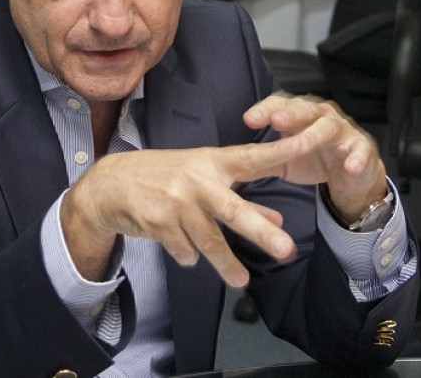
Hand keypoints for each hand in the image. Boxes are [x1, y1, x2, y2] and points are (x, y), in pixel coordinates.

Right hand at [62, 141, 298, 288]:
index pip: (253, 156)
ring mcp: (176, 202)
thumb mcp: (200, 178)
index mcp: (211, 162)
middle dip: (260, 231)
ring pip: (208, 240)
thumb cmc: (162, 176)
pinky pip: (184, 250)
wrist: (110, 185)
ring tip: (240, 281)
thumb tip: (278, 221)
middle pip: (233, 209)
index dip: (282, 149)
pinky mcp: (158, 223)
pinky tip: (182, 248)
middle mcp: (196, 180)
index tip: (310, 140)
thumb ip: (241, 198)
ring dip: (225, 263)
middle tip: (285, 249)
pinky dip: (187, 255)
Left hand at [243, 93, 387, 222]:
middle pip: (304, 109)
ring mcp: (343, 130)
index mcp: (299, 115)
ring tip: (302, 144)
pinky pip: (360, 150)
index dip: (265, 109)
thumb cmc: (314, 159)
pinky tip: (349, 166)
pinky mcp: (362, 148)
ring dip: (315, 135)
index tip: (248, 120)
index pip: (280, 105)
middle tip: (275, 121)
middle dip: (289, 114)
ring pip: (329, 127)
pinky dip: (356, 158)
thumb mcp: (284, 160)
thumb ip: (262, 157)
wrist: (349, 177)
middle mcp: (320, 116)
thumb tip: (230, 161)